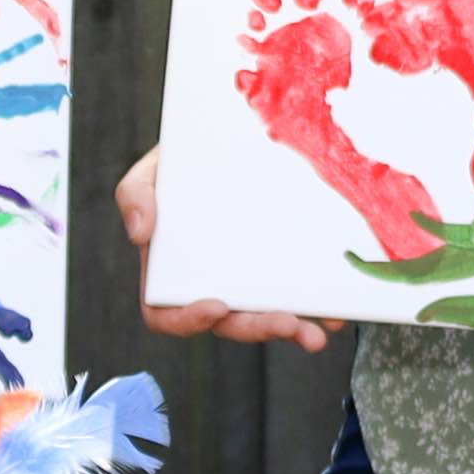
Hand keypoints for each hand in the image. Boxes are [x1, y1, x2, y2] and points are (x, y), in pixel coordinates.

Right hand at [114, 147, 332, 350]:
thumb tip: (139, 233)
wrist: (221, 144)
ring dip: (295, 329)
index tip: (217, 306)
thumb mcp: (150, 172)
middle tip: (290, 324)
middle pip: (229, 324)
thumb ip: (135, 195)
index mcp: (170, 274)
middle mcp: (210, 286)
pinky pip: (299, 297)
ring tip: (321, 328)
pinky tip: (338, 308)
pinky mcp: (280, 270)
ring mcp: (247, 281)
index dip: (188, 320)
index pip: (166, 314)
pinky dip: (319, 307)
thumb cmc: (179, 165)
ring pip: (267, 319)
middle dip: (260, 329)